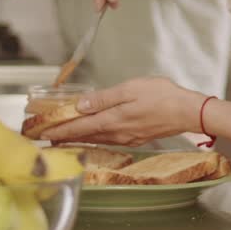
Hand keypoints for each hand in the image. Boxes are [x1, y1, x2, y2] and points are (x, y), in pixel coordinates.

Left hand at [41, 77, 206, 146]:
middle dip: (65, 136)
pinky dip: (95, 139)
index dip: (60, 130)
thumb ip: (104, 97)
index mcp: (113, 120)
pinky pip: (109, 140)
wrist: (188, 112)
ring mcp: (127, 137)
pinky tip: (94, 136)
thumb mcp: (131, 89)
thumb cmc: (162, 96)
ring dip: (79, 138)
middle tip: (47, 138)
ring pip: (96, 139)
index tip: (42, 133)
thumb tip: (81, 104)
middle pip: (85, 136)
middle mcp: (117, 133)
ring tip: (65, 138)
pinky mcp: (136, 138)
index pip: (79, 127)